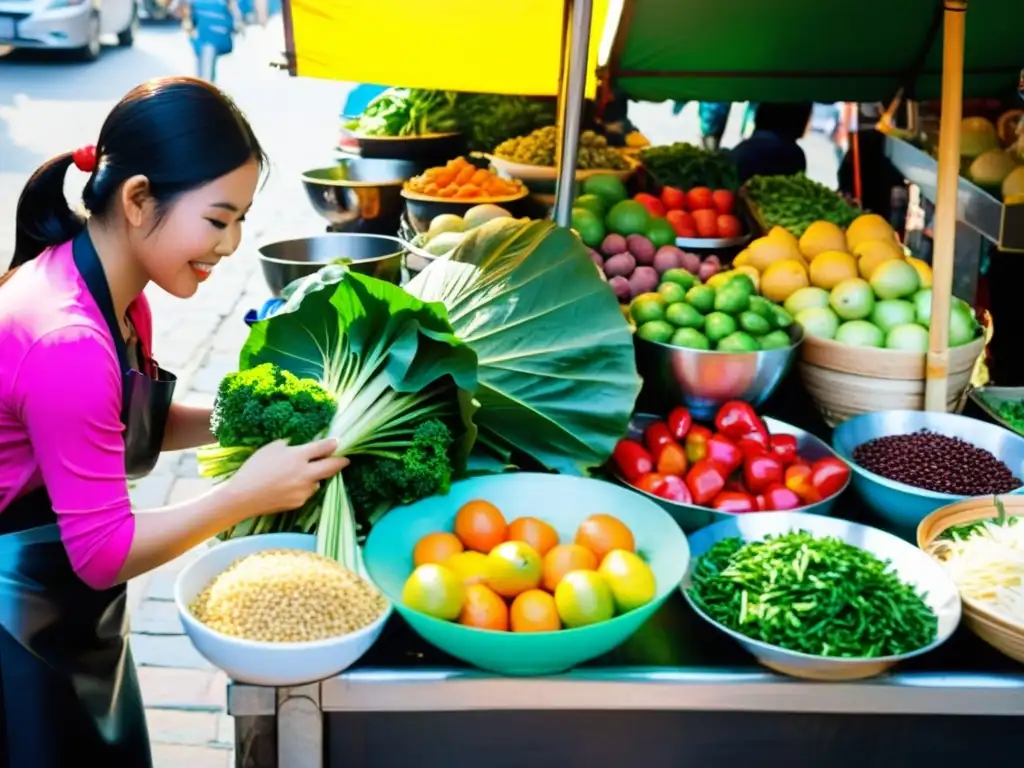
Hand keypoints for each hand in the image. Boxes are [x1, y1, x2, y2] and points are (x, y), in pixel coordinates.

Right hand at [227, 438, 347, 515]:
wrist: (243, 496)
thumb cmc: (254, 468)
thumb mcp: (271, 448)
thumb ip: (289, 446)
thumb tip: (299, 447)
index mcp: (298, 456)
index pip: (324, 448)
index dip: (333, 444)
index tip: (338, 442)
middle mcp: (305, 474)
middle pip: (332, 467)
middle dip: (341, 462)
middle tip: (346, 460)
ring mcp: (304, 490)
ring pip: (318, 481)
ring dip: (315, 477)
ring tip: (298, 475)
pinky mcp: (299, 502)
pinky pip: (307, 492)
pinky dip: (304, 488)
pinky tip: (288, 486)